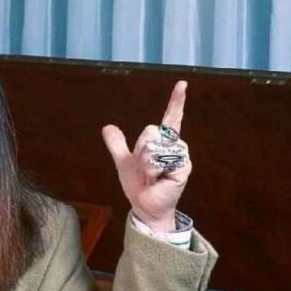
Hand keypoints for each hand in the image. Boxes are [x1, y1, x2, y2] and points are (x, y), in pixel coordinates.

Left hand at [102, 81, 190, 231]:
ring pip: (152, 145)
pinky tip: (157, 180)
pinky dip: (151, 171)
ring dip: (145, 163)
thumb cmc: (138, 185)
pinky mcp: (182, 168)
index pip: (170, 118)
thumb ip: (117, 144)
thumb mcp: (123, 161)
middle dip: (139, 150)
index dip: (176, 101)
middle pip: (150, 131)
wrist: (143, 205)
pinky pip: (159, 160)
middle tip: (144, 168)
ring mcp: (180, 157)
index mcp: (162, 142)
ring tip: (151, 175)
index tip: (182, 84)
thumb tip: (107, 127)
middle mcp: (174, 146)